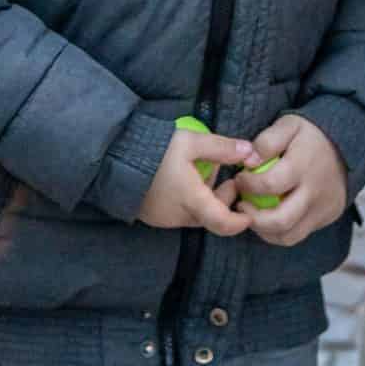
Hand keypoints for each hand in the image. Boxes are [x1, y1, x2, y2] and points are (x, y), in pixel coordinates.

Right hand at [137, 127, 256, 234]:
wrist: (114, 157)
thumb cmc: (155, 150)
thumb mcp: (191, 142)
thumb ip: (221, 148)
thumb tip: (250, 152)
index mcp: (192, 201)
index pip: (223, 223)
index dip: (240, 222)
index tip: (249, 213)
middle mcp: (179, 216)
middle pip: (210, 216)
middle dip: (223, 199)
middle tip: (226, 176)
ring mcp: (165, 218)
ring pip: (195, 214)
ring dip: (205, 198)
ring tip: (202, 169)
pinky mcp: (154, 215)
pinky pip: (179, 212)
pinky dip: (189, 200)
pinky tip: (184, 177)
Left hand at [239, 114, 348, 247]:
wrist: (347, 145)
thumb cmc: (310, 135)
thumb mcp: (289, 125)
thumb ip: (266, 141)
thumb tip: (248, 162)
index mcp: (303, 165)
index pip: (269, 184)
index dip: (247, 185)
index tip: (239, 178)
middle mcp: (314, 192)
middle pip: (279, 220)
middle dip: (252, 218)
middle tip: (240, 205)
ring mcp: (321, 209)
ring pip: (287, 236)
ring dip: (263, 230)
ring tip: (252, 214)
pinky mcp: (325, 219)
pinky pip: (297, 235)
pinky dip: (278, 233)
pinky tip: (268, 218)